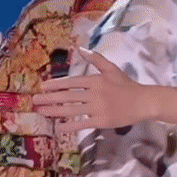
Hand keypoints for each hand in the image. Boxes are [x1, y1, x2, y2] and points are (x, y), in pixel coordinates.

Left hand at [33, 47, 149, 131]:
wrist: (142, 102)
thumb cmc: (126, 85)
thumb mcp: (111, 68)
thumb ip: (95, 59)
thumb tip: (80, 48)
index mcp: (95, 80)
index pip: (71, 82)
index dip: (55, 85)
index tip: (42, 87)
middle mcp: (94, 94)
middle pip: (68, 96)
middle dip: (49, 99)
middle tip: (34, 101)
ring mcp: (97, 108)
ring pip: (71, 110)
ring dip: (54, 111)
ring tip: (40, 111)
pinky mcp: (101, 121)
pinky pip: (82, 124)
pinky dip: (70, 126)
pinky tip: (58, 128)